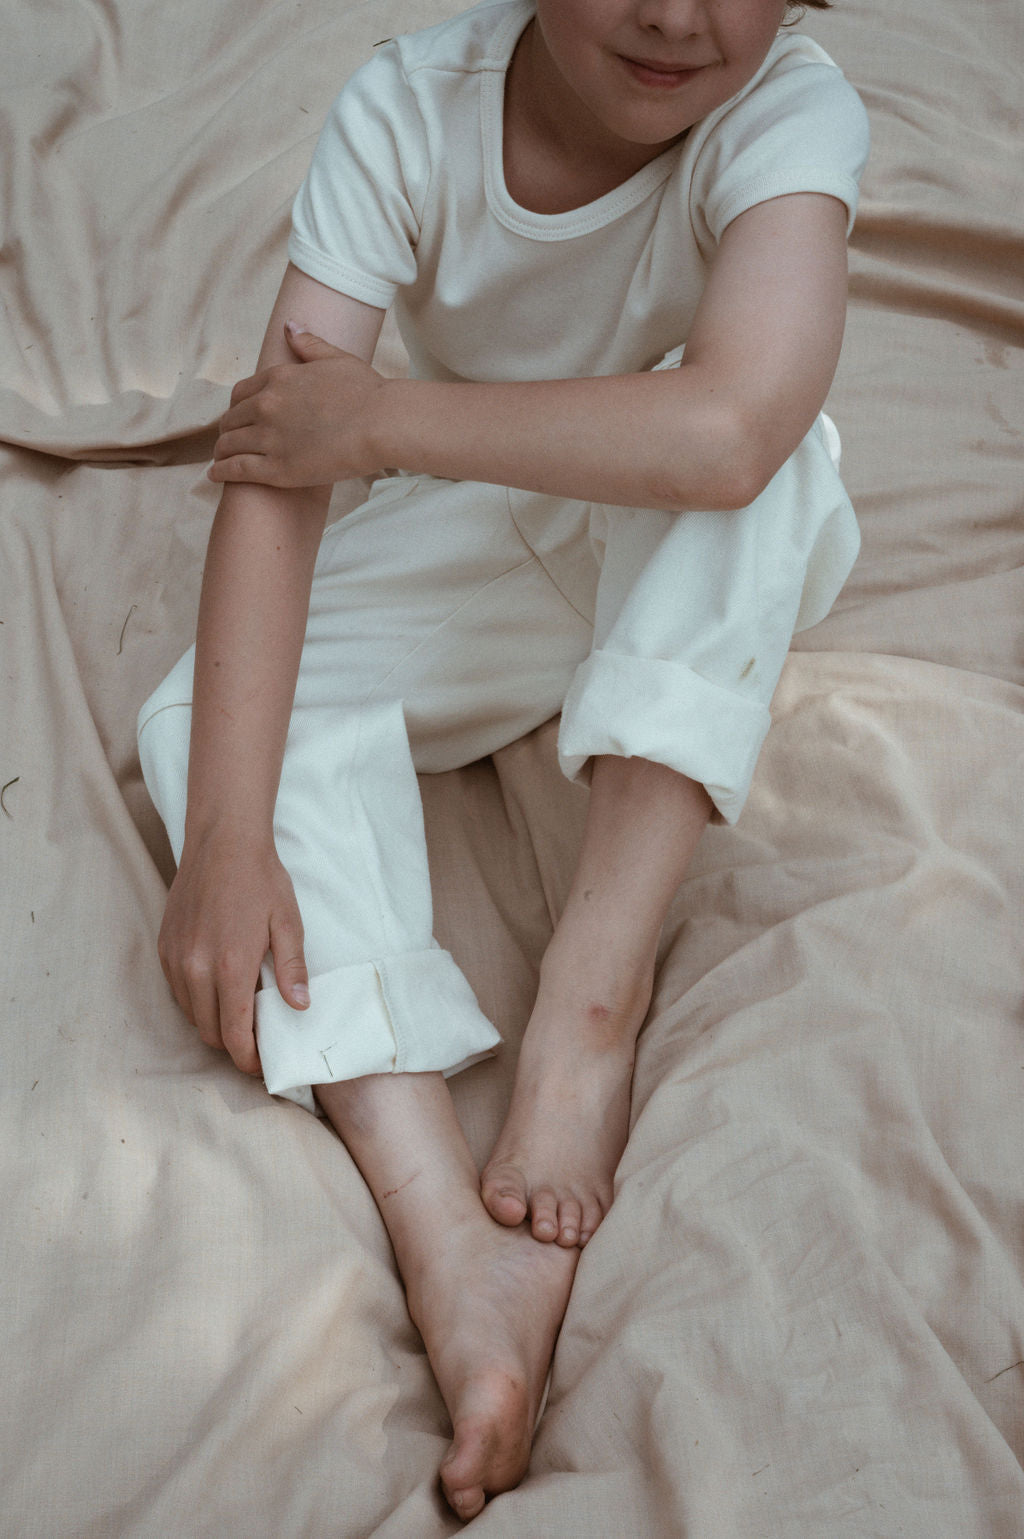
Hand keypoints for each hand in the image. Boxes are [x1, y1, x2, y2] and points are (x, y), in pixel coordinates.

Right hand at [158, 832, 308, 1076]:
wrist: (223, 842)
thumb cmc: (261, 880)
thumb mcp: (288, 923)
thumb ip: (292, 969)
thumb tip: (300, 1007)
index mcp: (231, 966)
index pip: (234, 1034)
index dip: (247, 1059)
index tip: (261, 1065)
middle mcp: (196, 968)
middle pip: (209, 1032)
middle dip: (233, 1044)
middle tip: (256, 1039)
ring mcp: (176, 958)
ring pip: (191, 1014)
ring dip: (213, 1021)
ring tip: (239, 1012)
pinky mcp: (165, 947)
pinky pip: (178, 990)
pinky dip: (197, 999)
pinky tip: (218, 986)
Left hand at [208, 324, 387, 487]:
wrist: (381, 424)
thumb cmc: (367, 392)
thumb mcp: (337, 359)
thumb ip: (309, 344)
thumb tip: (289, 326)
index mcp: (278, 378)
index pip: (241, 393)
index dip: (238, 407)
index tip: (239, 417)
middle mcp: (266, 405)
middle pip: (231, 419)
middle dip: (228, 430)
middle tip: (229, 441)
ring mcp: (269, 438)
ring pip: (229, 445)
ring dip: (222, 452)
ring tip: (220, 460)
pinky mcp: (276, 469)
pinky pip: (236, 470)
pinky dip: (221, 472)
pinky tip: (216, 475)